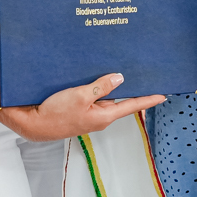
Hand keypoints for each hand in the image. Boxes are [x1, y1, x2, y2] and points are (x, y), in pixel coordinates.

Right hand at [0, 73, 165, 141]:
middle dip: (131, 89)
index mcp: (104, 116)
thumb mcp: (80, 96)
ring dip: (113, 87)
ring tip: (122, 72)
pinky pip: (94, 98)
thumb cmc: (55, 112)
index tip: (163, 94)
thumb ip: (101, 87)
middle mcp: (100, 117)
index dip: (148, 99)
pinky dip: (99, 88)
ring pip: (106, 98)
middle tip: (145, 76)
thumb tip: (120, 78)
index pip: (132, 106)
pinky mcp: (79, 111)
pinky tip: (98, 78)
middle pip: (121, 101)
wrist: (33, 124)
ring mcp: (90, 115)